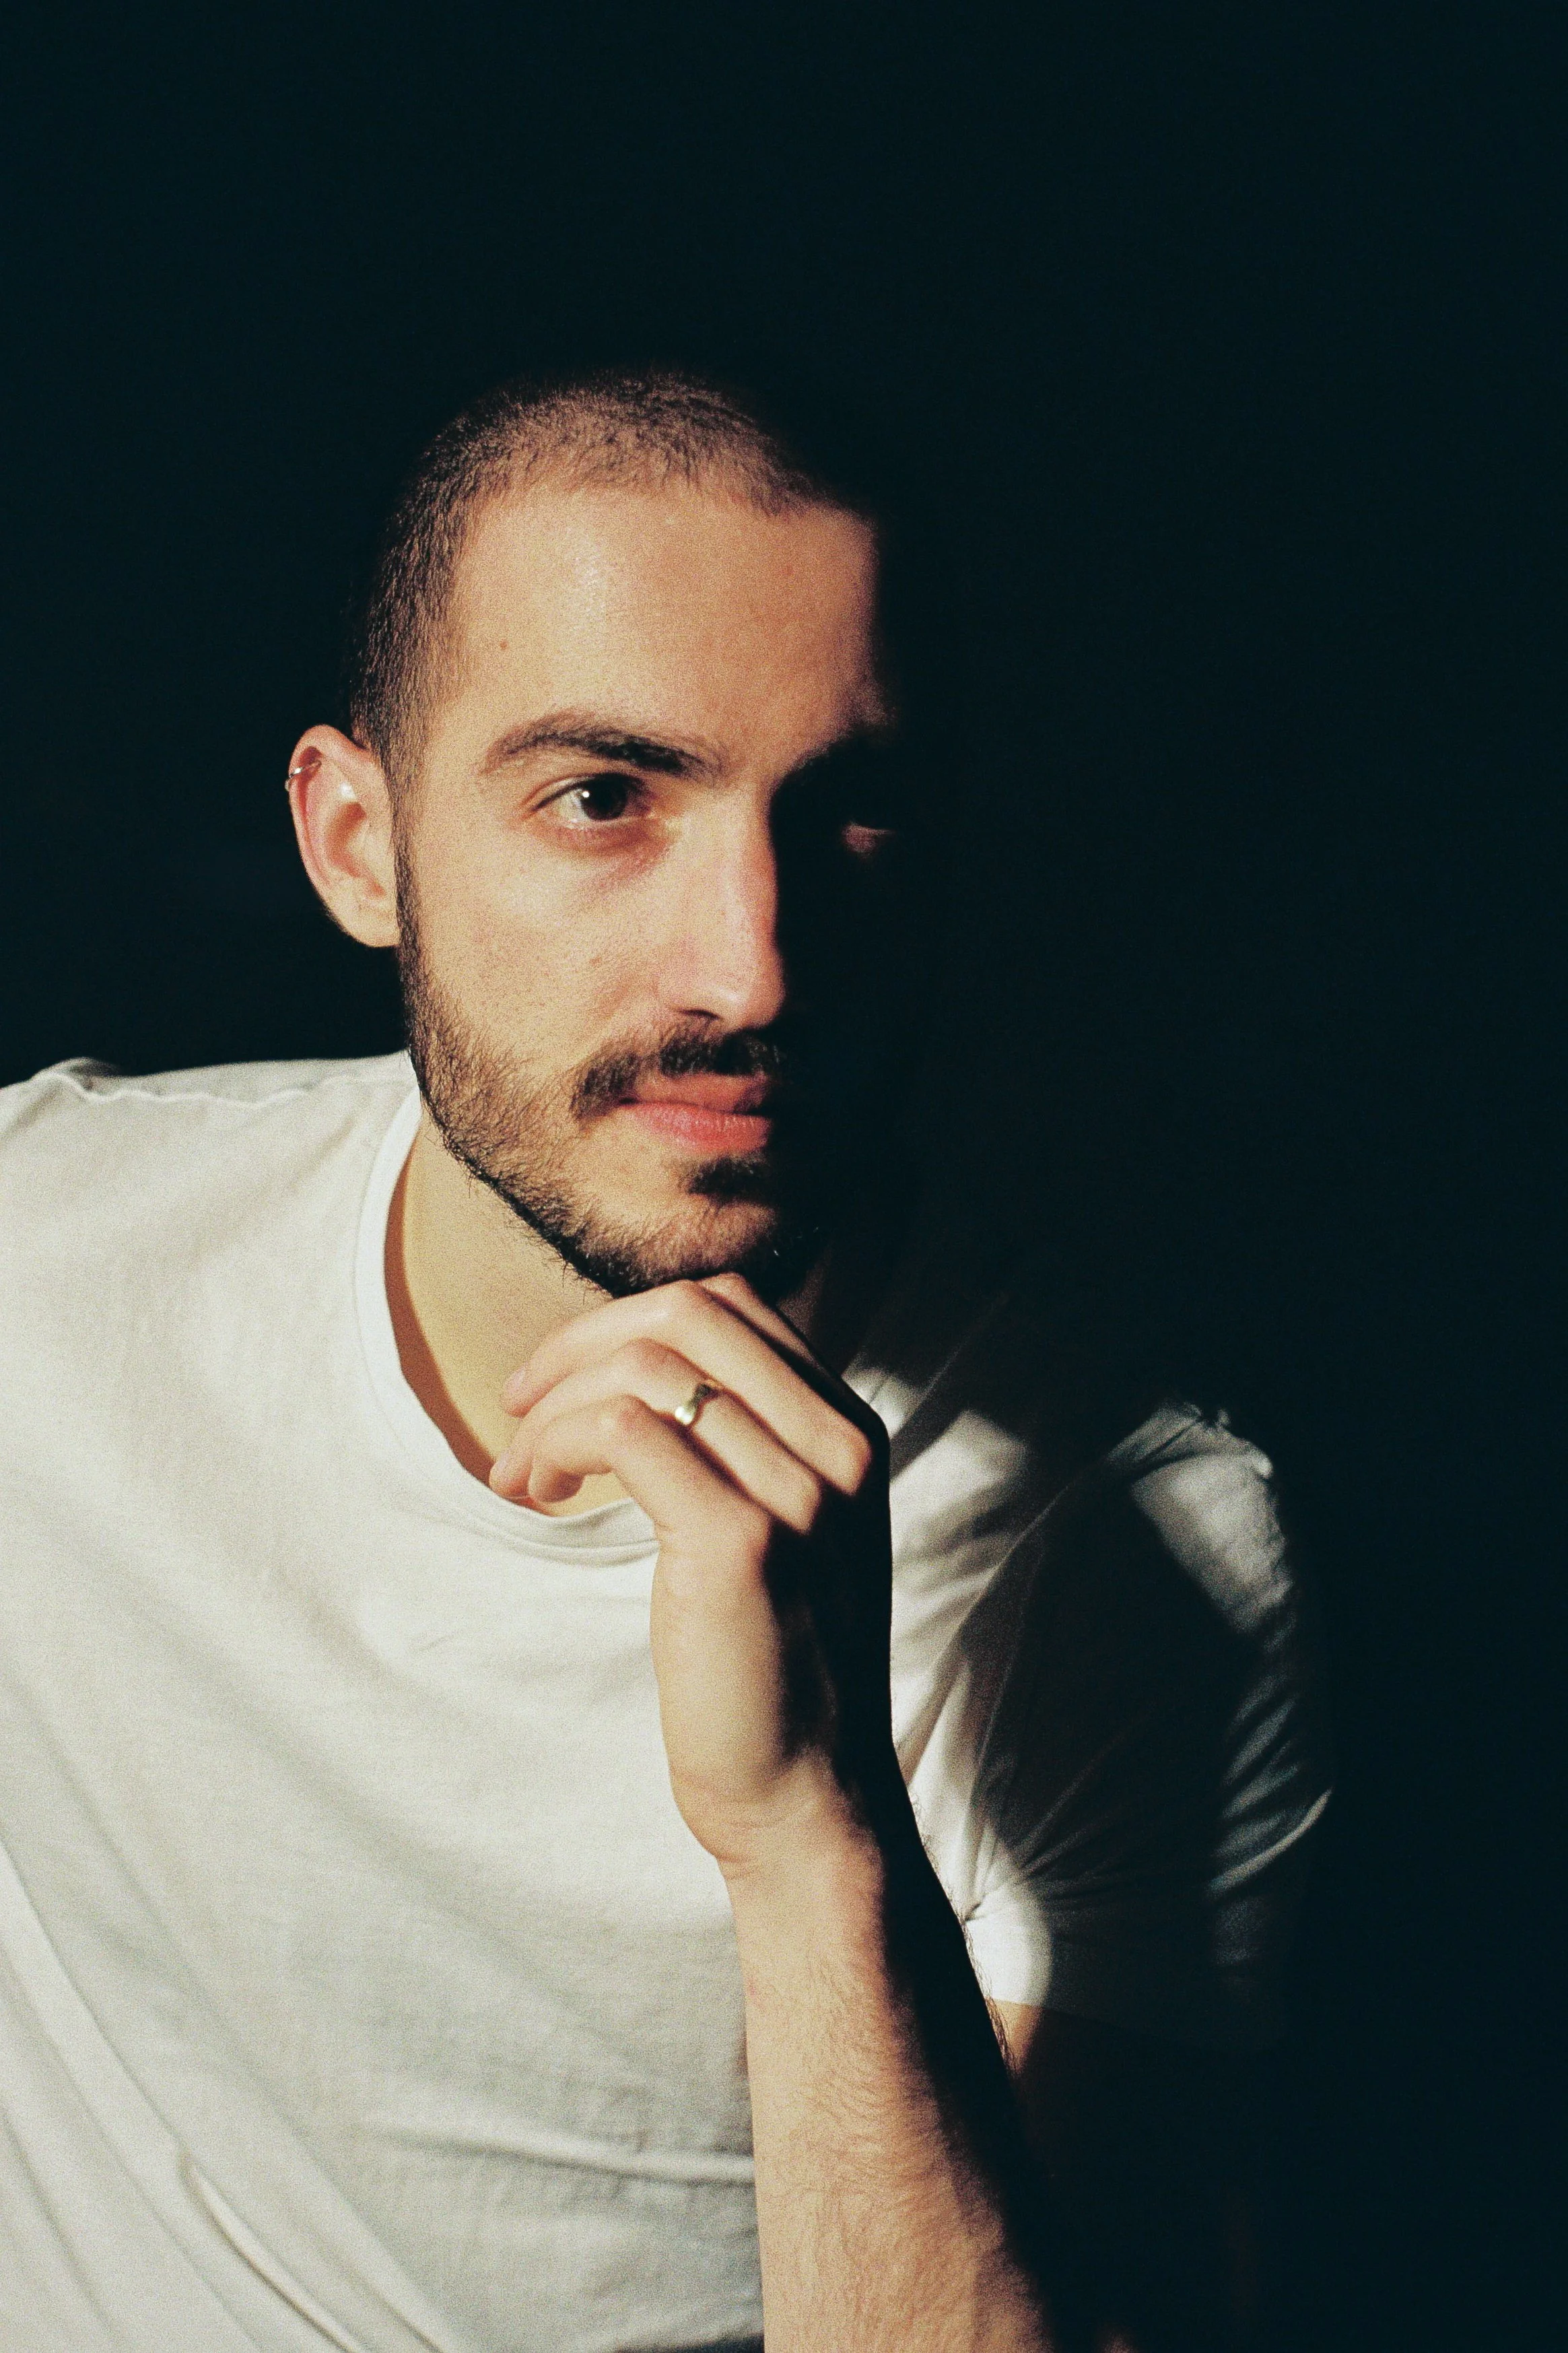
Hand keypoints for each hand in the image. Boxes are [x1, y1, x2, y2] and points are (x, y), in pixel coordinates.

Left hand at [490, 1274, 896, 1872]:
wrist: (808, 1798)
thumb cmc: (773, 1671)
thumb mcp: (784, 1534)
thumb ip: (744, 1450)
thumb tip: (633, 1378)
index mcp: (849, 1434)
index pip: (732, 1306)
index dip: (625, 1323)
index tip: (561, 1383)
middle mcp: (837, 1447)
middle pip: (690, 1312)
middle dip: (579, 1342)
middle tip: (518, 1407)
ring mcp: (797, 1491)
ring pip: (646, 1366)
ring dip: (553, 1406)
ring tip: (521, 1474)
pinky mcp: (740, 1542)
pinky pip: (621, 1431)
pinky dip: (556, 1445)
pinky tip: (537, 1497)